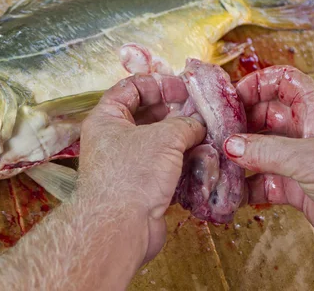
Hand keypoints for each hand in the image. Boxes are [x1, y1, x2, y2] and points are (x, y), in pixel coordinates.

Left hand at [78, 74, 205, 262]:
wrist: (121, 229)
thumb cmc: (132, 174)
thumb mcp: (164, 137)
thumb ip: (185, 124)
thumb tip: (198, 124)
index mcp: (107, 119)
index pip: (131, 88)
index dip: (158, 84)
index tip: (183, 89)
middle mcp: (114, 140)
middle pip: (147, 116)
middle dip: (176, 113)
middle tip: (200, 112)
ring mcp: (128, 165)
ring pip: (160, 144)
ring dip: (183, 140)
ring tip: (206, 136)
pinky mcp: (142, 187)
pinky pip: (165, 167)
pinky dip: (183, 163)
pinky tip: (203, 160)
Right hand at [222, 66, 313, 287]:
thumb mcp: (310, 158)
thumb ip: (266, 151)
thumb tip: (230, 145)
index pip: (282, 81)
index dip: (257, 83)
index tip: (232, 96)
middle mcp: (305, 131)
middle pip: (263, 115)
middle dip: (239, 122)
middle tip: (217, 133)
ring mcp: (298, 160)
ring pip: (259, 149)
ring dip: (239, 156)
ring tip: (219, 162)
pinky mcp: (294, 187)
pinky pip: (262, 181)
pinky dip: (246, 185)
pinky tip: (233, 190)